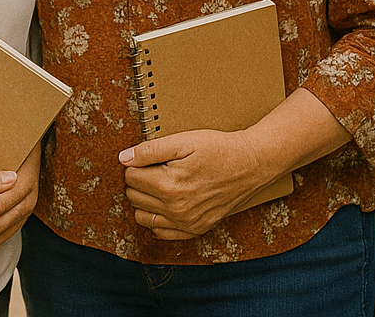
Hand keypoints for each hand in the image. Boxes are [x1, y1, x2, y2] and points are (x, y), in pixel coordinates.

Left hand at [120, 129, 272, 238]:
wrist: (251, 164)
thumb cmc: (219, 149)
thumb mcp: (184, 141)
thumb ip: (150, 150)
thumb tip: (123, 158)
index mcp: (169, 186)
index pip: (130, 177)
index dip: (136, 164)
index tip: (150, 157)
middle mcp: (176, 210)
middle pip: (134, 197)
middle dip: (139, 181)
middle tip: (156, 168)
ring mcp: (186, 223)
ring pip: (143, 217)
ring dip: (145, 200)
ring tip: (160, 184)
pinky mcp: (196, 229)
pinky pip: (162, 232)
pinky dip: (158, 218)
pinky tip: (168, 202)